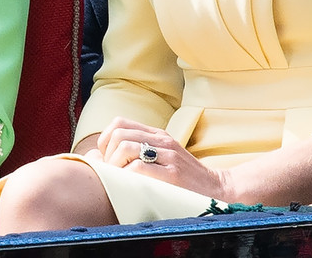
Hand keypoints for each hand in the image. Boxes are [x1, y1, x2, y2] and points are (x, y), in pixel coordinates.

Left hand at [96, 117, 228, 198]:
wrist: (217, 188)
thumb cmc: (183, 178)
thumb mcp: (161, 158)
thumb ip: (135, 152)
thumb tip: (95, 157)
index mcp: (157, 134)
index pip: (119, 123)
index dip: (106, 141)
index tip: (109, 161)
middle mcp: (161, 140)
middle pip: (118, 135)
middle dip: (108, 157)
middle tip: (114, 174)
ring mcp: (168, 155)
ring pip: (125, 148)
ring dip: (116, 168)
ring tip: (122, 181)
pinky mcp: (172, 174)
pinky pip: (139, 168)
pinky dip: (129, 177)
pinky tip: (133, 187)